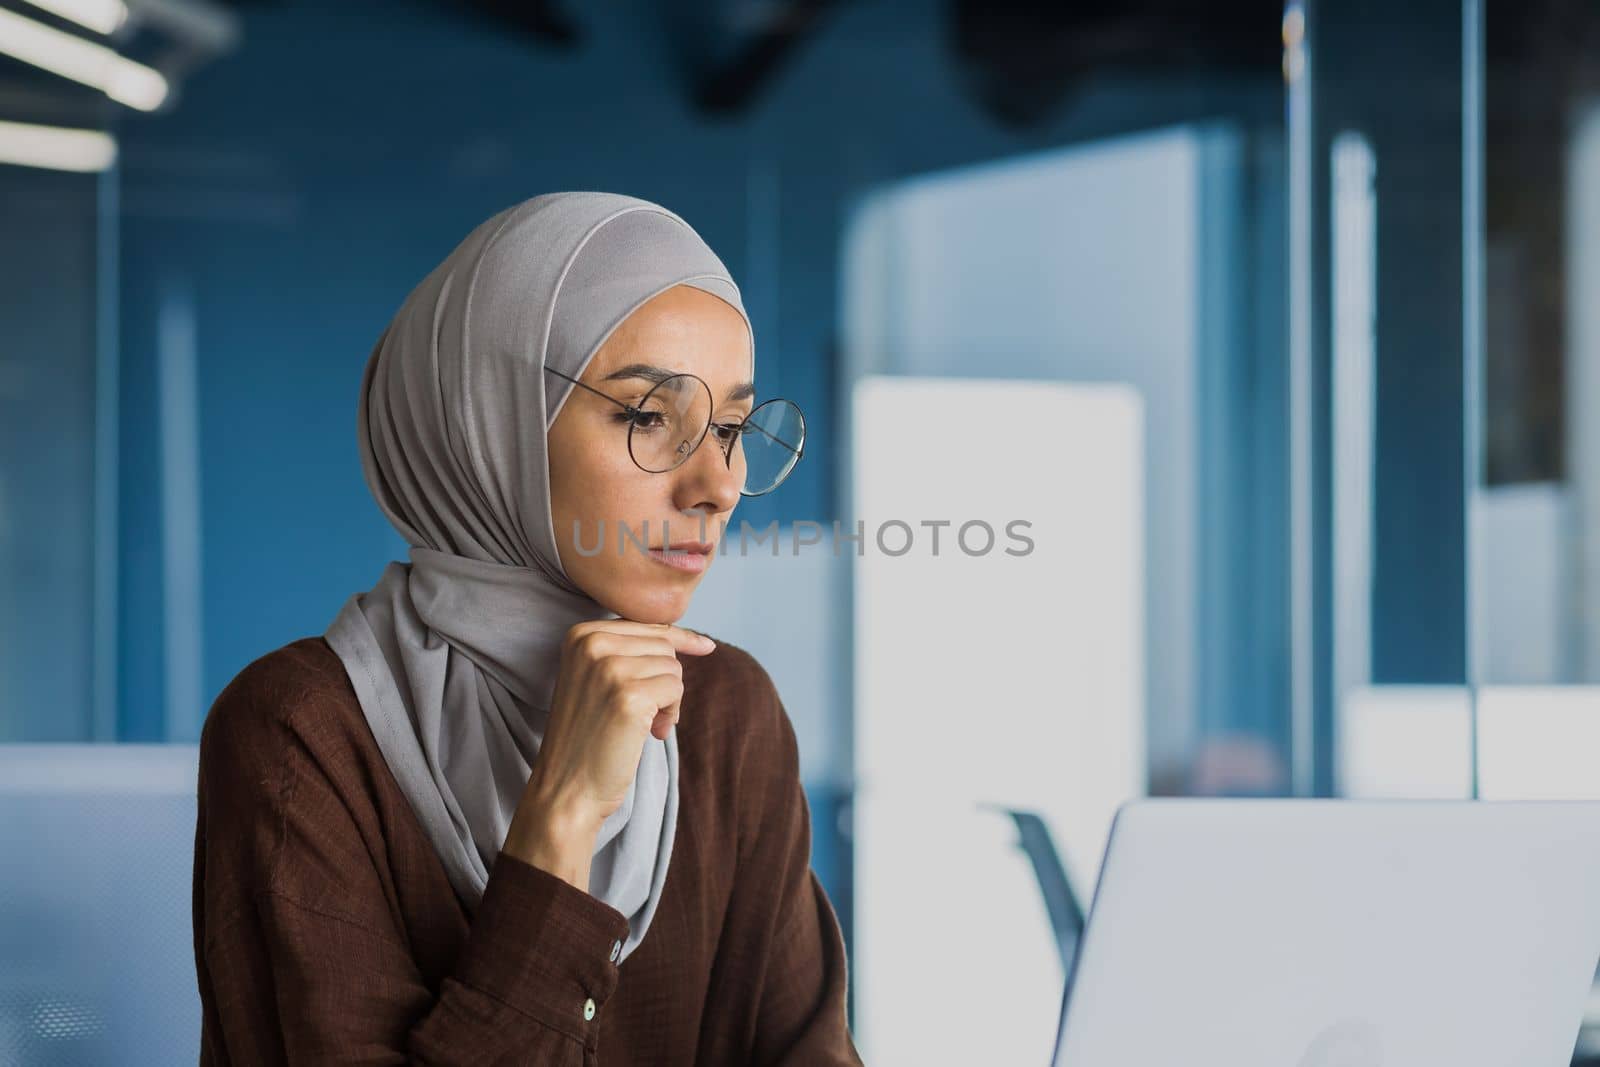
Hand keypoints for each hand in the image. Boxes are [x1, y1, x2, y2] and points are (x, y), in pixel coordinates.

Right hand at [502, 620, 715, 890]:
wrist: (566, 788)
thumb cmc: (589, 737)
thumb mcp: (598, 679)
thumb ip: (631, 652)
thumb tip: (695, 640)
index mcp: (580, 634)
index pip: (647, 625)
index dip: (678, 639)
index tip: (705, 646)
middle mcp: (591, 644)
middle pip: (663, 645)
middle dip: (666, 679)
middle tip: (648, 713)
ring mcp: (609, 669)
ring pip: (673, 667)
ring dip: (669, 699)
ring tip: (645, 726)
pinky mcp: (629, 696)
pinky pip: (675, 688)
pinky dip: (672, 713)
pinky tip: (652, 733)